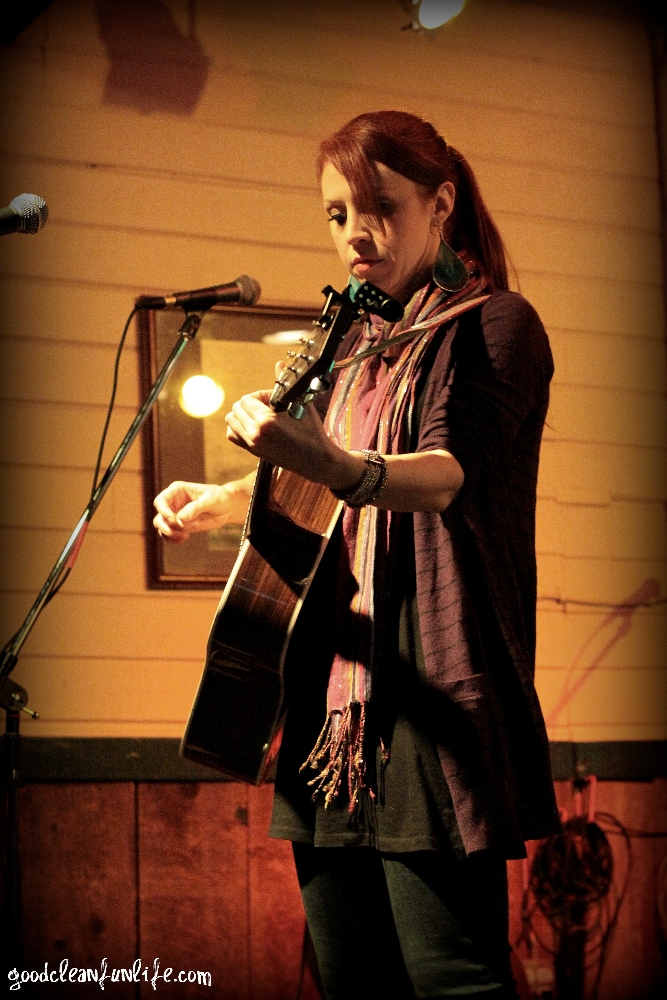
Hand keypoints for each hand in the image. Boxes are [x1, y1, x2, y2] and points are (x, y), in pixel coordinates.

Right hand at [153, 477, 252, 542]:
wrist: (228, 507)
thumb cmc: (220, 498)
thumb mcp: (211, 500)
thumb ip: (196, 507)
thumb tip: (181, 518)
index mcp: (177, 491)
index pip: (160, 501)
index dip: (164, 512)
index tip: (175, 520)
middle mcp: (173, 503)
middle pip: (159, 517)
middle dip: (167, 526)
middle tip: (181, 530)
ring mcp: (175, 515)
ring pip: (162, 527)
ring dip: (170, 535)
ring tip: (184, 536)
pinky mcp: (180, 525)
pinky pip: (169, 535)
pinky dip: (173, 539)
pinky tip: (185, 538)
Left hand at [225, 390, 363, 488]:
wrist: (316, 460)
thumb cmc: (312, 431)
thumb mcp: (300, 404)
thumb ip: (284, 384)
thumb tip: (279, 363)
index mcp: (266, 422)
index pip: (247, 399)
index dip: (260, 396)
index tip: (273, 400)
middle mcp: (255, 434)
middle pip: (237, 408)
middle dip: (250, 403)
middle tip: (268, 406)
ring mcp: (252, 444)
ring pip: (231, 421)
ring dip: (242, 414)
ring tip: (259, 415)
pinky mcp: (253, 452)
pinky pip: (232, 435)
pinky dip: (237, 426)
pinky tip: (252, 424)